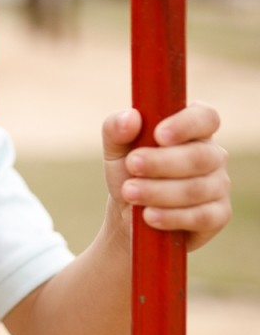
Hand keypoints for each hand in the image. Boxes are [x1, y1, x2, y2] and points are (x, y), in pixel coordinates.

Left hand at [102, 102, 230, 251]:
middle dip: (161, 162)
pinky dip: (172, 217)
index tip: (158, 135)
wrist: (128, 215)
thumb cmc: (128, 173)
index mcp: (193, 130)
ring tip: (130, 193)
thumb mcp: (115, 149)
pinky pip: (202, 217)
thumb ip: (116, 128)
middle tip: (132, 165)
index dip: (186, 125)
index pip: (205, 117)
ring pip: (196, 189)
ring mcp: (219, 186)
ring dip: (159, 191)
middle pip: (199, 156)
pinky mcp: (217, 215)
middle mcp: (212, 155)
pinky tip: (149, 216)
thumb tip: (130, 117)